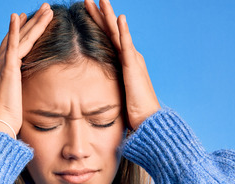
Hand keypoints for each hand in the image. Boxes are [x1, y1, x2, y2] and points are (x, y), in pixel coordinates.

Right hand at [0, 3, 53, 138]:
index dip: (20, 32)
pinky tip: (18, 16)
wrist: (0, 126)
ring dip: (34, 22)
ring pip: (21, 38)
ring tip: (46, 8)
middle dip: (31, 22)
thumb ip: (19, 94)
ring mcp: (2, 65)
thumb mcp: (16, 103)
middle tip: (42, 9)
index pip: (13, 47)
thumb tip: (25, 99)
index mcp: (1, 73)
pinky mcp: (7, 68)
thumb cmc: (8, 121)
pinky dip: (15, 29)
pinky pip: (13, 45)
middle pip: (18, 37)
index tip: (27, 20)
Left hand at [84, 0, 159, 129]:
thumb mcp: (115, 94)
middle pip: (111, 30)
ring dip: (110, 16)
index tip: (86, 11)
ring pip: (118, 33)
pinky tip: (119, 19)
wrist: (147, 120)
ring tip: (101, 0)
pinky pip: (127, 46)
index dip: (97, 23)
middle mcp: (129, 56)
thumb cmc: (132, 111)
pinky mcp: (134, 67)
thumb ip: (106, 85)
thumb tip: (89, 89)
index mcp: (123, 61)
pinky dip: (123, 32)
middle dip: (100, 13)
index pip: (107, 38)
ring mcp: (132, 60)